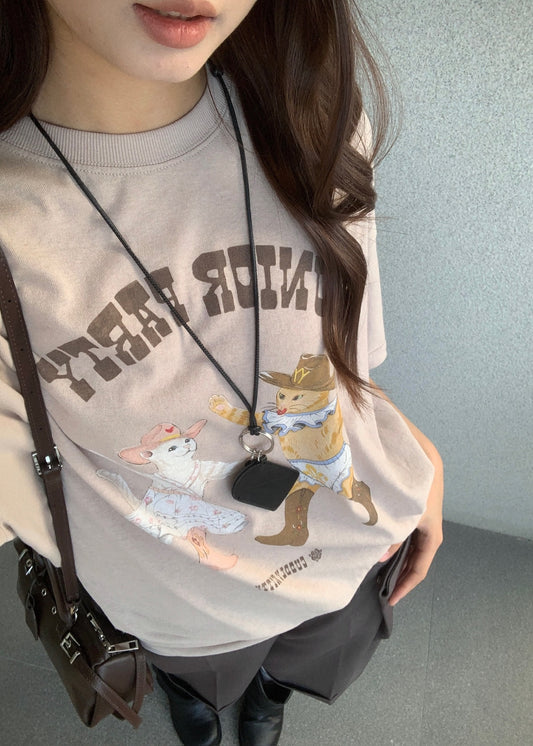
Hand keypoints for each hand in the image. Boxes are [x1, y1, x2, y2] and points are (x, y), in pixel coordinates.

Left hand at [379, 458, 443, 605]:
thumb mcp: (404, 514)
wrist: (418, 449)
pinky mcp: (412, 504)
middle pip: (416, 557)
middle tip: (383, 588)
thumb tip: (382, 558)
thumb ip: (393, 536)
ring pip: (410, 543)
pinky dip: (394, 540)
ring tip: (377, 569)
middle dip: (401, 574)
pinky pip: (405, 530)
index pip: (420, 567)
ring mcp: (421, 514)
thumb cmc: (413, 482)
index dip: (406, 586)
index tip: (392, 600)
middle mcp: (428, 525)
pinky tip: (379, 543)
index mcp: (431, 531)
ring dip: (396, 557)